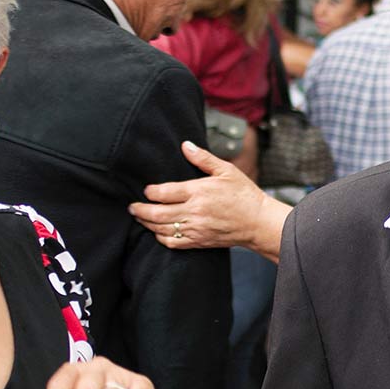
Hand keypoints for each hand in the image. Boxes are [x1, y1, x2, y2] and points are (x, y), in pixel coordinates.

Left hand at [129, 140, 288, 259]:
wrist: (258, 222)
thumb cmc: (244, 194)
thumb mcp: (226, 170)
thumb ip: (203, 158)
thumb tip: (185, 145)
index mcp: (199, 191)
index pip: (165, 192)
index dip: (151, 192)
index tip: (146, 190)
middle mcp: (195, 211)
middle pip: (158, 213)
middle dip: (140, 210)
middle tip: (131, 207)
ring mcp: (196, 228)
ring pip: (162, 228)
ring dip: (147, 224)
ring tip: (139, 218)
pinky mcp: (199, 241)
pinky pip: (173, 242)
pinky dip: (161, 238)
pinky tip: (157, 232)